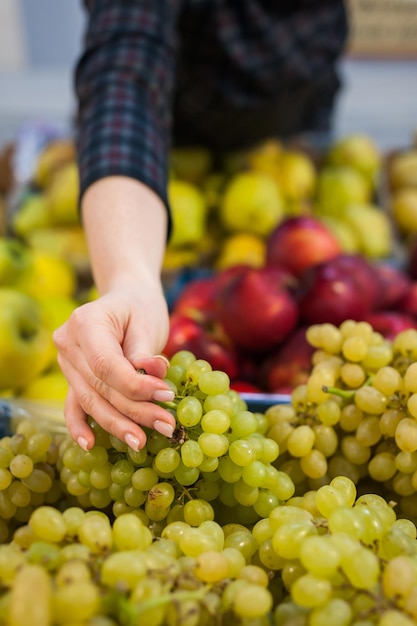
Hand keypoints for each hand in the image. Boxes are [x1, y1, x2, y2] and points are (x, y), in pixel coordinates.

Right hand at [53, 287, 175, 450]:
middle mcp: (68, 343)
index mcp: (85, 323)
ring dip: (118, 424)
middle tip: (166, 426)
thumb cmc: (140, 307)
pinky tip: (89, 446)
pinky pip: (74, 404)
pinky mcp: (72, 377)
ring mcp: (66, 362)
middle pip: (100, 387)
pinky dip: (80, 426)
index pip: (107, 364)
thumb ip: (145, 352)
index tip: (165, 395)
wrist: (126, 298)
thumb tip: (153, 377)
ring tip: (142, 441)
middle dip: (134, 411)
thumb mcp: (147, 321)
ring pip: (90, 400)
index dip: (135, 386)